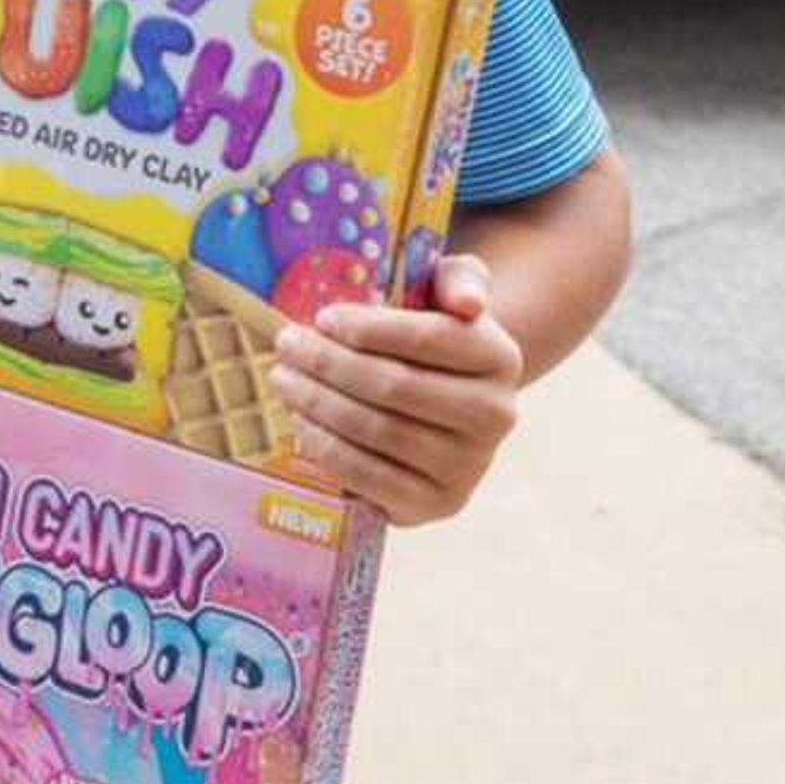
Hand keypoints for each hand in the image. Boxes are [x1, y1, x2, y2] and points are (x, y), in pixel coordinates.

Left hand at [269, 253, 526, 525]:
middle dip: (330, 363)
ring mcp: (468, 466)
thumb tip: (468, 303)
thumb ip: (460, 279)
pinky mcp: (435, 504)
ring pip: (377, 431)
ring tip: (284, 379)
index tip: (323, 317)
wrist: (444, 405)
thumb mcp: (450, 293)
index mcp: (500, 358)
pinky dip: (326, 449)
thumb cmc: (433, 339)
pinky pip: (368, 477)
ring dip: (318, 403)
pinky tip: (301, 423)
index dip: (370, 328)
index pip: (431, 338)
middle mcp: (495, 416)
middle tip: (286, 344)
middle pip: (396, 386)